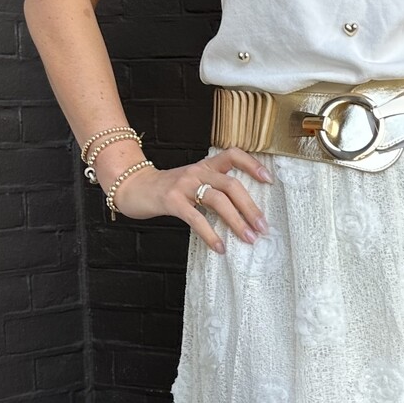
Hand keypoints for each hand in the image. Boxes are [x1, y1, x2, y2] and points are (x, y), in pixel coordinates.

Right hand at [108, 146, 270, 252]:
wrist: (133, 188)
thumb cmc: (167, 189)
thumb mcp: (193, 181)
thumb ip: (213, 188)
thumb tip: (243, 212)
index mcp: (205, 165)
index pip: (233, 155)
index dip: (252, 165)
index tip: (269, 180)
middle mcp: (197, 171)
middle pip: (232, 184)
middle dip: (251, 207)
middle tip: (263, 227)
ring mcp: (184, 185)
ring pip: (218, 200)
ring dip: (237, 221)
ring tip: (248, 238)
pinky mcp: (172, 201)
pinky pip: (196, 218)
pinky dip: (211, 235)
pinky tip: (220, 247)